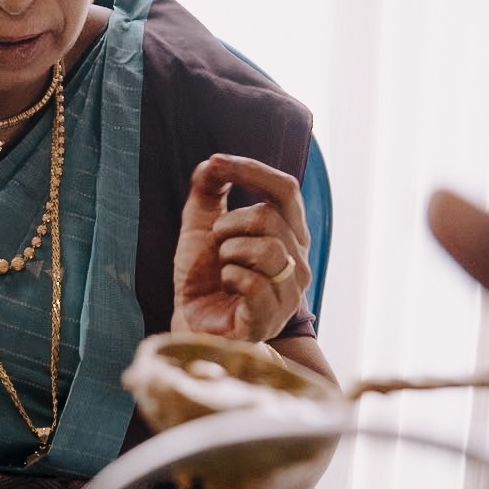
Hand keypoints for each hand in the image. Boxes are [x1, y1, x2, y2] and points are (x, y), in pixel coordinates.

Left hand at [172, 154, 311, 342]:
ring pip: (266, 249)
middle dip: (228, 226)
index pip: (285, 190)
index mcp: (288, 234)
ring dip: (229, 254)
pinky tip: (226, 288)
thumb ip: (207, 192)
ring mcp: (288, 292)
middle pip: (269, 217)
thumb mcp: (200, 227)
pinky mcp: (270, 318)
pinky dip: (230, 279)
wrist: (190, 325)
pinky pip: (255, 283)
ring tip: (223, 270)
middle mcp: (297, 262)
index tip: (217, 162)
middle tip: (217, 246)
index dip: (252, 171)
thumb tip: (211, 163)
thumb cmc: (203, 278)